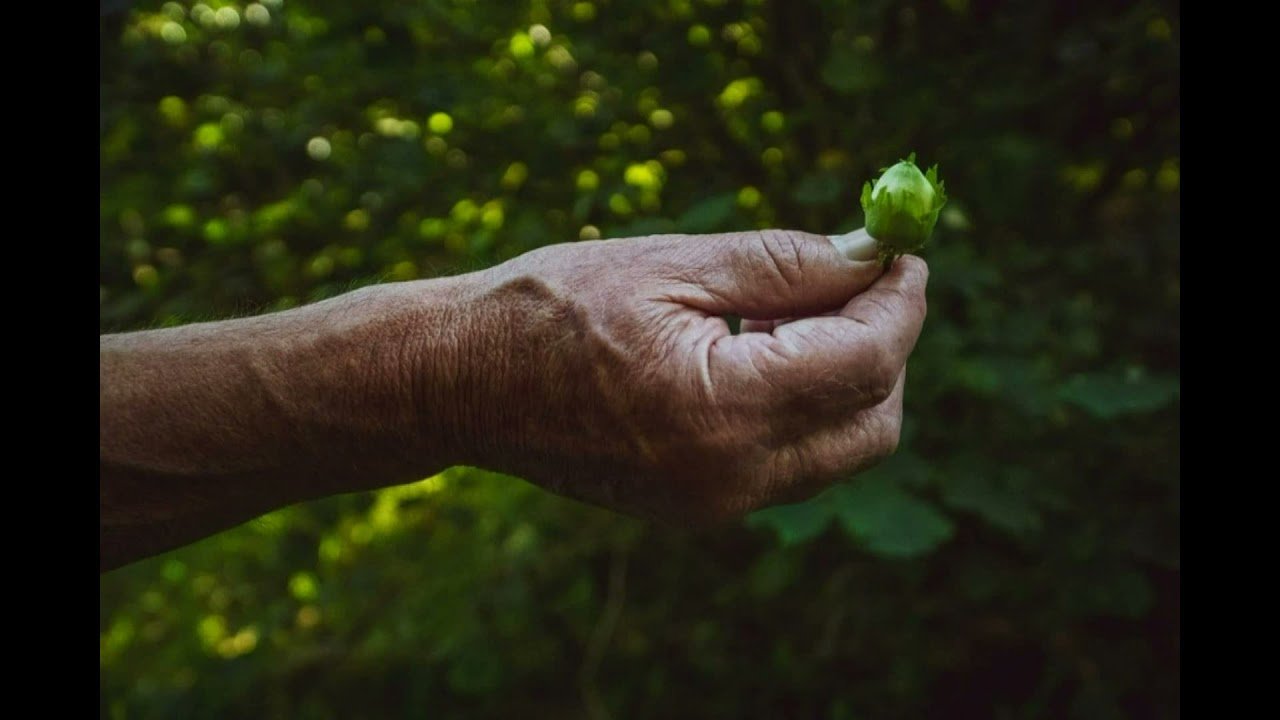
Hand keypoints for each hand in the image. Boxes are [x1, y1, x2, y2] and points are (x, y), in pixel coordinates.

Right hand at [431, 230, 928, 524]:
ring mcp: (714, 506)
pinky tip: (755, 350)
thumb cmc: (550, 308)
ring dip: (844, 377)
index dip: (900, 303)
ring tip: (785, 309)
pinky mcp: (699, 510)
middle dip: (884, 346)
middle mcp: (729, 478)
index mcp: (721, 410)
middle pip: (872, 422)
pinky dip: (801, 406)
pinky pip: (791, 463)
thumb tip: (877, 255)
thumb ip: (788, 264)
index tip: (904, 253)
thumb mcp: (672, 264)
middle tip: (852, 279)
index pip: (866, 363)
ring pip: (839, 449)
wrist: (461, 383)